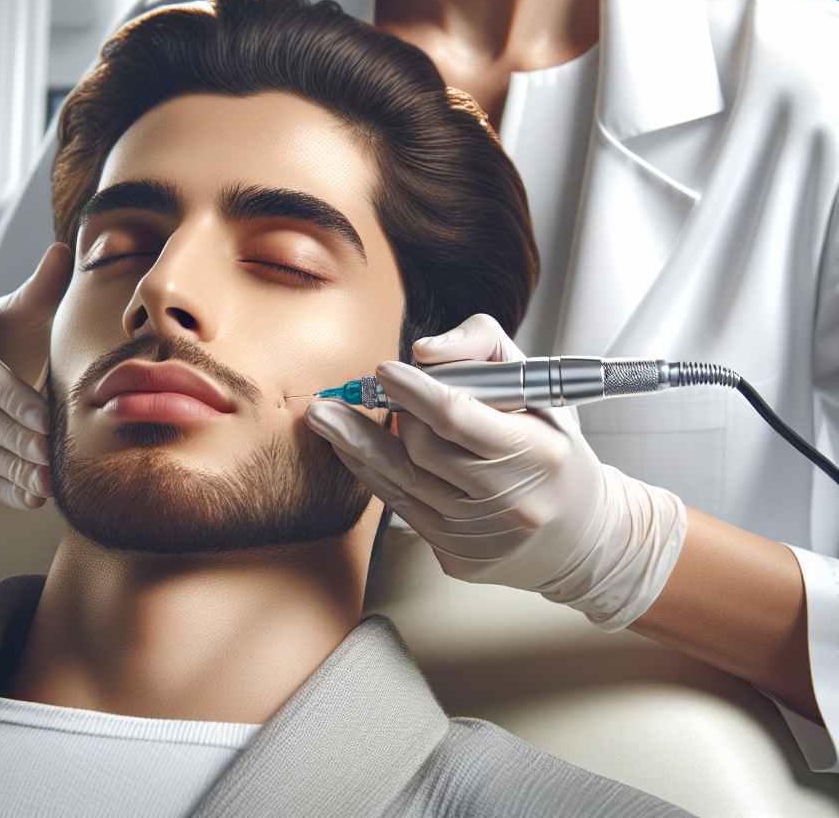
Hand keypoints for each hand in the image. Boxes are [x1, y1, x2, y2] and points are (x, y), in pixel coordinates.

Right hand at [0, 243, 72, 508]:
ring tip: (50, 481)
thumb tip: (66, 252)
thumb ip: (42, 288)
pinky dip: (5, 489)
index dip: (13, 397)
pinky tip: (35, 496)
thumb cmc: (7, 337)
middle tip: (54, 454)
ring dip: (14, 470)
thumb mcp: (20, 311)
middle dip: (19, 439)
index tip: (45, 416)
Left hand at [305, 314, 686, 630]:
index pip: (458, 418)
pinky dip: (375, 476)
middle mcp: (511, 502)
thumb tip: (424, 352)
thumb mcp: (536, 386)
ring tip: (326, 417)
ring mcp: (482, 537)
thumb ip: (482, 349)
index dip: (413, 392)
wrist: (583, 539)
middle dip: (396, 415)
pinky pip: (401, 510)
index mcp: (538, 453)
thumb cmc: (552, 450)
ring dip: (359, 443)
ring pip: (401, 481)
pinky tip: (354, 452)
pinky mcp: (459, 559)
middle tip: (382, 393)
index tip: (383, 371)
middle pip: (422, 449)